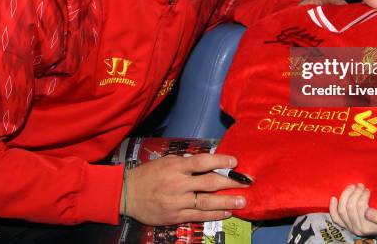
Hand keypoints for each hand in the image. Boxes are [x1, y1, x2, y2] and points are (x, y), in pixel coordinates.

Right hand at [123, 153, 247, 224]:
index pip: (202, 162)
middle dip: (230, 182)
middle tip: (247, 182)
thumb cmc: (149, 174)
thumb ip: (186, 162)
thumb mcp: (166, 161)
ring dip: (227, 201)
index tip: (235, 161)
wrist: (128, 194)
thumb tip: (209, 161)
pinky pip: (199, 216)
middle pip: (209, 182)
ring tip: (242, 201)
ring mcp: (177, 202)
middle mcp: (177, 184)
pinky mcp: (175, 216)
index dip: (220, 160)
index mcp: (175, 167)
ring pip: (206, 202)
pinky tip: (227, 212)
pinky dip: (215, 214)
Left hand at [329, 184, 376, 236]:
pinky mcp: (345, 225)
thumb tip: (367, 212)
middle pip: (350, 207)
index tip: (368, 189)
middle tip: (361, 185)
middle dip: (354, 193)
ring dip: (345, 196)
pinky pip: (335, 218)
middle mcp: (356, 229)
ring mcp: (349, 227)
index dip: (362, 195)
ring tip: (352, 187)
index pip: (360, 207)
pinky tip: (333, 197)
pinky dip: (333, 208)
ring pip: (341, 210)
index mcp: (367, 227)